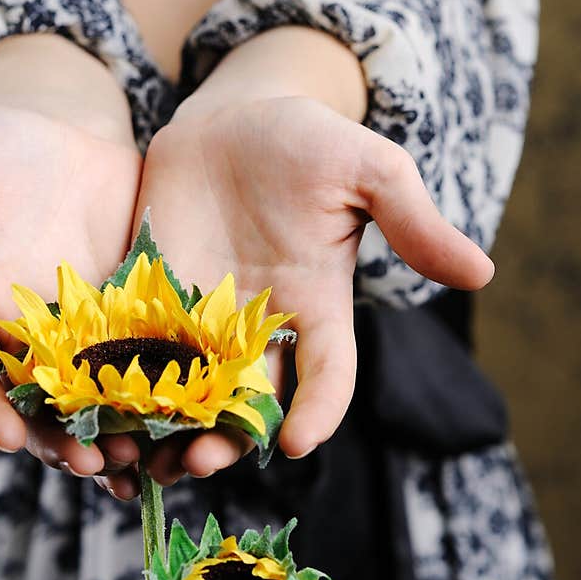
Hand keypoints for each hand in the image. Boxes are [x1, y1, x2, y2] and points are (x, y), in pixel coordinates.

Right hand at [0, 104, 144, 486]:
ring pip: (94, 404)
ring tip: (139, 462)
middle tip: (89, 463)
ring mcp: (84, 335)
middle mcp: (27, 340)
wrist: (64, 133)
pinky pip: (146, 371)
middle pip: (37, 408)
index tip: (3, 435)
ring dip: (113, 438)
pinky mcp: (134, 320)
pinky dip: (159, 403)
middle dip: (58, 442)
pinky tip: (185, 426)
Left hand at [132, 94, 493, 484]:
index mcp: (316, 306)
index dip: (318, 410)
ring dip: (167, 425)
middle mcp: (258, 324)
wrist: (233, 120)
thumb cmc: (308, 142)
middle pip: (248, 399)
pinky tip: (97, 407)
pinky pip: (136, 347)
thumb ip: (413, 220)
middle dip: (225, 437)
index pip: (327, 374)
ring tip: (142, 455)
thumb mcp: (368, 170)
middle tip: (198, 459)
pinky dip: (119, 382)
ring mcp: (200, 314)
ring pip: (188, 389)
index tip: (297, 443)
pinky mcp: (149, 295)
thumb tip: (483, 272)